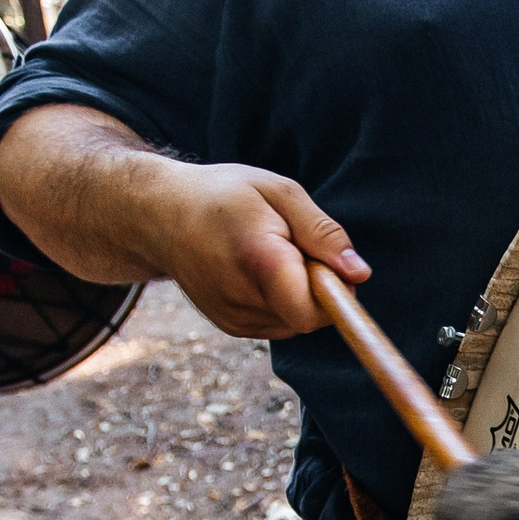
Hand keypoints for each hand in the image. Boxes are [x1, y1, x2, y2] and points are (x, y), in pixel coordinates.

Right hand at [0, 105, 371, 338]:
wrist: (158, 215)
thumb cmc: (224, 195)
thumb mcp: (279, 192)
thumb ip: (322, 233)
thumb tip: (360, 273)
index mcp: (257, 259)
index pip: (313, 308)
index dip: (336, 293)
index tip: (333, 266)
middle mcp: (241, 299)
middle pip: (310, 316)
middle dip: (318, 287)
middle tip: (296, 247)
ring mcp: (233, 319)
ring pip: (296, 321)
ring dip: (299, 293)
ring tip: (272, 253)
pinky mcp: (231, 327)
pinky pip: (280, 323)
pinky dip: (282, 300)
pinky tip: (258, 270)